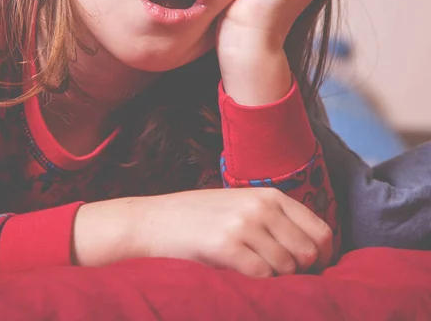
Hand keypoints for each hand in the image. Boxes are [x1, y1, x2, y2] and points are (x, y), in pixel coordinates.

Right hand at [73, 188, 333, 276]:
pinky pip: (263, 276)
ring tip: (250, 270)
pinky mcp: (227, 245)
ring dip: (275, 278)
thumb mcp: (239, 205)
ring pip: (287, 267)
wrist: (153, 221)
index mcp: (269, 194)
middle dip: (300, 272)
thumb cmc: (197, 217)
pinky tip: (238, 273)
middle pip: (309, 253)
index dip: (324, 258)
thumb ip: (273, 219)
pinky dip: (257, 283)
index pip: (321, 231)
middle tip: (279, 276)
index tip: (312, 271)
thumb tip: (313, 253)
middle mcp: (261, 206)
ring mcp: (245, 224)